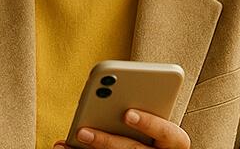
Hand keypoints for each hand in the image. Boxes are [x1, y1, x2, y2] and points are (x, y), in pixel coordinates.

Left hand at [53, 109, 189, 148]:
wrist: (152, 148)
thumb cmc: (153, 130)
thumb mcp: (154, 120)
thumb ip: (140, 109)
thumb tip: (107, 96)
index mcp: (174, 141)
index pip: (168, 132)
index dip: (149, 123)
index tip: (128, 113)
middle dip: (106, 141)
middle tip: (83, 131)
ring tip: (68, 139)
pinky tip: (64, 146)